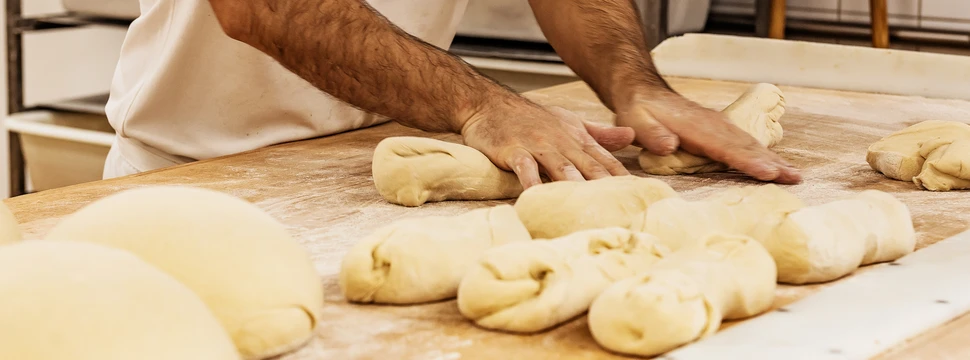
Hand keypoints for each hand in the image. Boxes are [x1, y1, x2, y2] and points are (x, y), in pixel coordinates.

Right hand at [461, 99, 635, 188]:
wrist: (488, 104)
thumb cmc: (528, 117)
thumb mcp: (568, 122)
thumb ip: (599, 134)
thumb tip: (631, 136)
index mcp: (575, 138)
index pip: (603, 160)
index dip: (620, 177)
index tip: (637, 195)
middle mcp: (560, 142)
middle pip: (587, 166)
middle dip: (604, 185)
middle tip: (619, 206)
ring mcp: (536, 145)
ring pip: (560, 166)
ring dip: (573, 183)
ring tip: (586, 203)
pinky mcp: (513, 150)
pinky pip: (524, 167)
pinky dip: (530, 181)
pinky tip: (535, 197)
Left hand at [616, 91, 801, 183]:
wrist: (643, 92)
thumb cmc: (640, 111)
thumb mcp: (637, 121)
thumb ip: (652, 134)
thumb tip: (669, 146)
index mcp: (696, 127)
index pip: (725, 147)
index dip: (748, 160)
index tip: (768, 172)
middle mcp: (713, 126)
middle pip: (746, 146)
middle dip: (772, 163)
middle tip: (795, 178)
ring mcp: (719, 127)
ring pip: (750, 144)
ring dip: (773, 160)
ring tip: (794, 176)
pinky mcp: (719, 131)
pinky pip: (744, 144)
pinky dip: (762, 155)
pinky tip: (775, 166)